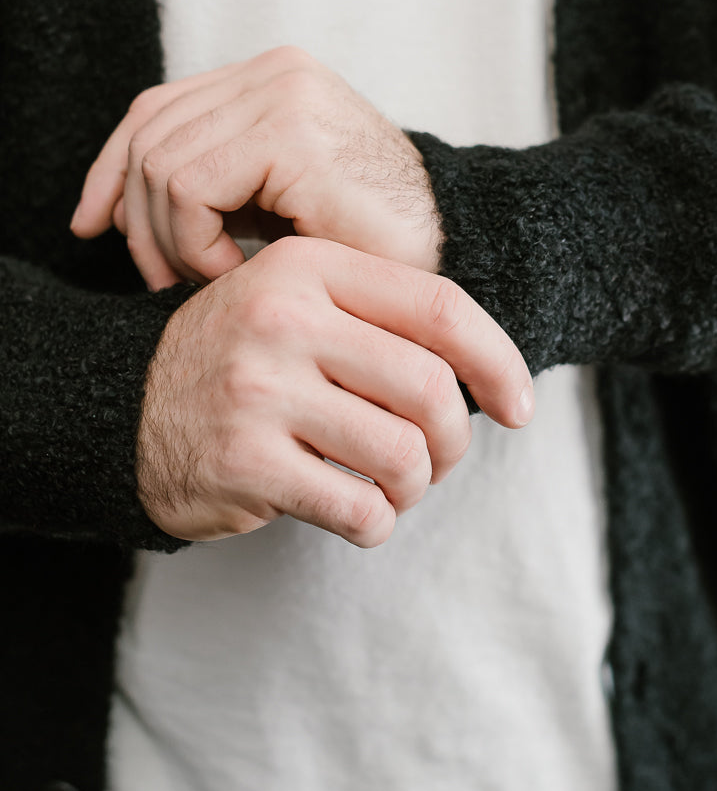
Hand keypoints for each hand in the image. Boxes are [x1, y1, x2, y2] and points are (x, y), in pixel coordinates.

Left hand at [71, 47, 441, 289]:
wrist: (451, 252)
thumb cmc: (368, 243)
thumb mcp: (268, 204)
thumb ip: (208, 181)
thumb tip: (110, 208)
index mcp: (270, 78)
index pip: (154, 109)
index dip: (109, 170)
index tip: (94, 227)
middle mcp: (275, 72)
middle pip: (148, 136)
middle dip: (138, 220)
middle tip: (163, 281)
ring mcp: (284, 93)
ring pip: (160, 165)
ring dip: (171, 240)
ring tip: (213, 278)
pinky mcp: (291, 130)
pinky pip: (191, 188)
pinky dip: (195, 243)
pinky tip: (235, 270)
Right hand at [138, 236, 533, 544]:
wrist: (121, 407)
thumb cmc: (240, 359)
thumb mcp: (296, 303)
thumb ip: (379, 318)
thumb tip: (492, 373)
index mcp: (308, 267)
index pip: (439, 306)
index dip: (498, 361)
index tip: (520, 406)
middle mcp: (283, 318)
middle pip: (430, 389)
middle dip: (455, 440)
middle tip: (441, 459)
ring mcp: (259, 390)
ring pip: (402, 455)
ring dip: (416, 487)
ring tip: (396, 488)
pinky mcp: (244, 462)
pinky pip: (357, 509)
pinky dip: (376, 523)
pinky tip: (360, 514)